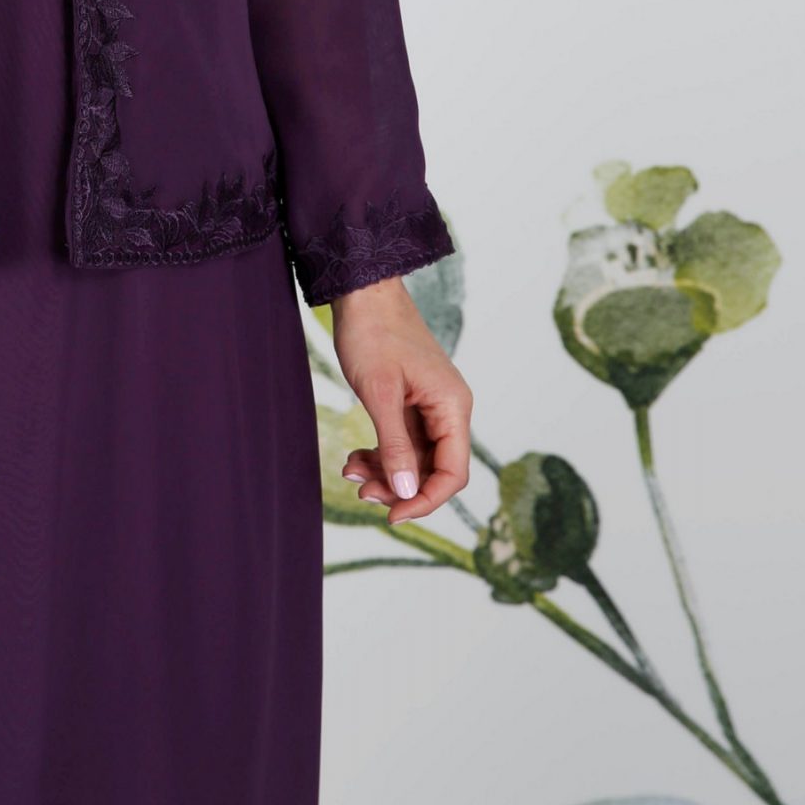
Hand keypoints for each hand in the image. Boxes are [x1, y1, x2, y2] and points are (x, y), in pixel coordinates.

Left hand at [331, 273, 471, 524]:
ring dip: (385, 471)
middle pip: (433, 468)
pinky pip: (402, 440)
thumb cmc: (373, 333)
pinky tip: (354, 458)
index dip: (426, 499)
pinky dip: (380, 452)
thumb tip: (407, 491)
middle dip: (399, 486)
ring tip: (351, 472)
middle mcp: (448, 408)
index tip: (393, 515)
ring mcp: (429, 405)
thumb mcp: (380, 394)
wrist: (362, 290)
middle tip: (361, 492)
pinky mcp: (411, 401)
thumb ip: (395, 445)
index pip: (453, 472)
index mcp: (452, 406)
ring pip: (414, 457)